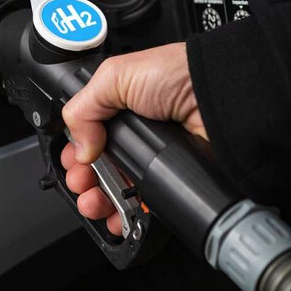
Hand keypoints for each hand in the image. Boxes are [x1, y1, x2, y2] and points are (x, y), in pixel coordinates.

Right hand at [60, 42, 205, 235]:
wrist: (219, 96)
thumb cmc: (179, 74)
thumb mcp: (117, 76)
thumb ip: (84, 107)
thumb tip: (78, 146)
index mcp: (120, 108)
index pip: (88, 137)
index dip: (76, 153)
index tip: (71, 164)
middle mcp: (137, 134)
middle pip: (100, 168)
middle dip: (85, 181)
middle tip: (82, 185)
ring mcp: (155, 158)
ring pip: (119, 190)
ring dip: (101, 202)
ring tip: (95, 204)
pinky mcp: (173, 178)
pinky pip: (146, 204)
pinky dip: (129, 215)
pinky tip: (120, 216)